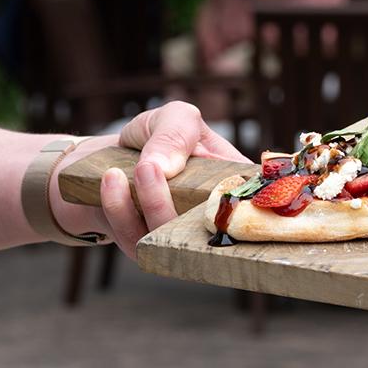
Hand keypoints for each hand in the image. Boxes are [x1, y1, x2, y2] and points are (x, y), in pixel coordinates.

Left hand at [54, 101, 249, 257]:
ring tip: (130, 169)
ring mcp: (179, 237)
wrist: (109, 159)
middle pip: (212, 229)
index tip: (219, 189)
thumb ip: (176, 133)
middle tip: (150, 166)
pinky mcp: (148, 248)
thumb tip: (165, 168)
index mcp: (234, 183)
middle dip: (182, 204)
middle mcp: (213, 216)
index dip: (251, 206)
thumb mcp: (172, 118)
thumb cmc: (155, 137)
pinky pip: (136, 241)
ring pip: (171, 239)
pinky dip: (121, 212)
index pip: (258, 204)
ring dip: (149, 204)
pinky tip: (112, 180)